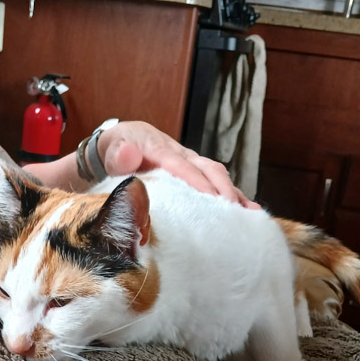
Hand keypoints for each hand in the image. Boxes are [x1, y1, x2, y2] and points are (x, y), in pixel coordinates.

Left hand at [98, 120, 259, 207]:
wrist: (117, 146)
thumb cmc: (113, 150)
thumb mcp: (109, 149)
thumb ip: (117, 154)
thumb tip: (128, 154)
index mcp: (158, 147)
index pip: (179, 164)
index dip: (196, 181)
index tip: (211, 198)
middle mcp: (179, 152)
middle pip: (206, 167)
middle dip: (222, 189)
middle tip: (235, 211)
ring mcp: (189, 162)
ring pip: (216, 175)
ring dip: (233, 193)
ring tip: (250, 215)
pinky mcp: (194, 173)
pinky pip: (215, 183)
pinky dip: (232, 197)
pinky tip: (247, 213)